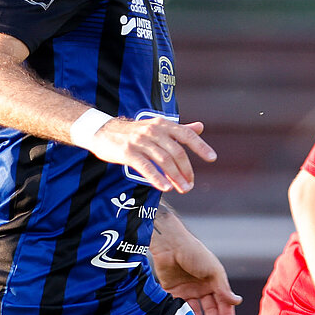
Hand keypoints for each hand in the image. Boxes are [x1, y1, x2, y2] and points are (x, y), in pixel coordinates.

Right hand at [87, 117, 214, 192]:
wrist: (101, 130)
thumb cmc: (132, 131)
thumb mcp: (156, 126)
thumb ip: (178, 129)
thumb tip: (201, 127)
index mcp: (162, 124)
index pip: (186, 134)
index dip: (200, 146)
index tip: (212, 158)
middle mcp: (153, 131)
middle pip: (176, 152)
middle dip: (186, 170)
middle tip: (190, 185)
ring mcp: (140, 141)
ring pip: (163, 160)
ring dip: (175, 177)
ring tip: (182, 189)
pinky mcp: (127, 152)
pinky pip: (145, 166)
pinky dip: (157, 178)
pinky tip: (165, 188)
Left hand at [149, 223, 240, 314]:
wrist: (170, 245)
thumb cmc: (194, 252)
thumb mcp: (213, 270)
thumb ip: (223, 288)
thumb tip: (237, 301)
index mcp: (214, 281)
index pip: (223, 302)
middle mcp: (202, 287)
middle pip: (210, 309)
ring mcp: (187, 290)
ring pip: (195, 311)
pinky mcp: (173, 292)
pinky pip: (179, 308)